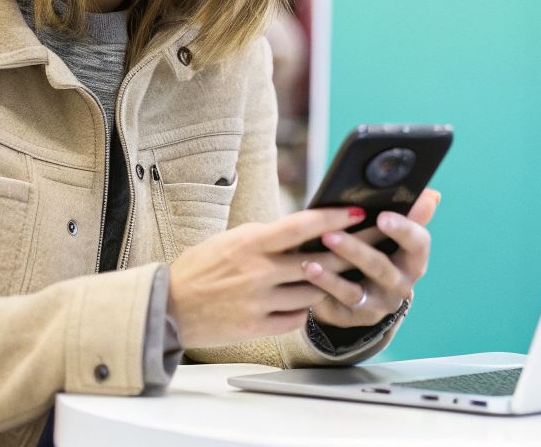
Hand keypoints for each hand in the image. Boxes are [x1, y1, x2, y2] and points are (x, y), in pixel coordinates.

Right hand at [168, 207, 362, 348]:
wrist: (168, 308)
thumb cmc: (200, 269)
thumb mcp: (229, 240)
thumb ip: (264, 237)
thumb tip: (301, 228)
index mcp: (251, 243)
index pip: (301, 226)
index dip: (333, 219)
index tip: (357, 213)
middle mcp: (259, 272)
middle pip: (319, 261)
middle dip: (350, 252)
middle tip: (372, 244)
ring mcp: (260, 302)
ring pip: (313, 292)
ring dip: (328, 283)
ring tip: (342, 274)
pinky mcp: (257, 328)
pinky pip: (297, 318)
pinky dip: (304, 309)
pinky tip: (305, 301)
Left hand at [304, 188, 440, 328]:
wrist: (369, 291)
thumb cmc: (382, 250)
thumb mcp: (394, 234)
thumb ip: (411, 214)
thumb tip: (432, 194)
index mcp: (414, 260)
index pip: (418, 244)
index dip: (403, 230)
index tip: (382, 216)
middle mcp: (400, 285)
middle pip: (381, 268)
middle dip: (355, 250)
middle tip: (330, 234)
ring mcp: (378, 304)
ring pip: (355, 291)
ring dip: (332, 275)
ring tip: (310, 261)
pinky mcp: (356, 317)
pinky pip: (338, 304)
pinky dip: (323, 287)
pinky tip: (308, 272)